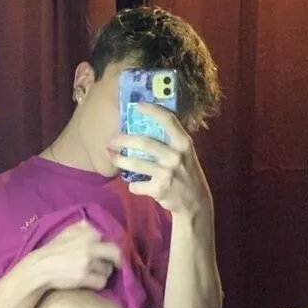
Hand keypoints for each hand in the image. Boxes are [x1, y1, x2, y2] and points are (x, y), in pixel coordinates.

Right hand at [34, 220, 121, 291]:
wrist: (40, 267)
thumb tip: (93, 225)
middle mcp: (90, 246)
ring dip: (103, 272)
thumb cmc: (53, 249)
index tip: (107, 252)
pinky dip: (98, 283)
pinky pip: (101, 282)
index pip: (108, 239)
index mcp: (88, 233)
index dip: (108, 247)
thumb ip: (82, 226)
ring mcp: (87, 262)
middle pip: (116, 254)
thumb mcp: (66, 231)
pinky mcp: (84, 277)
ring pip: (108, 270)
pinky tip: (90, 281)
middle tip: (117, 265)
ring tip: (94, 273)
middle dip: (117, 260)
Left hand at [110, 103, 212, 217]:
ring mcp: (167, 173)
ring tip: (112, 156)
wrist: (195, 200)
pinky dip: (133, 185)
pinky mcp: (159, 189)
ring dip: (120, 160)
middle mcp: (175, 156)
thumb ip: (171, 140)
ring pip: (136, 164)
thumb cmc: (187, 172)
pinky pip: (137, 185)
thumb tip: (147, 124)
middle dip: (124, 140)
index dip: (152, 111)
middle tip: (112, 140)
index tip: (137, 106)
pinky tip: (134, 184)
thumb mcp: (185, 153)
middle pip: (145, 143)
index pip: (168, 120)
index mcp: (183, 143)